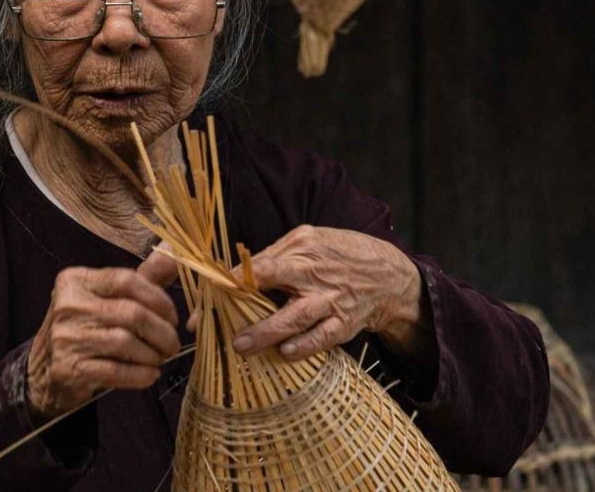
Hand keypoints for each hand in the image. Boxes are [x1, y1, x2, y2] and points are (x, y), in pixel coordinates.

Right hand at [26, 248, 179, 419]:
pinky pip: (116, 371)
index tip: (173, 316)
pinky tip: (150, 374)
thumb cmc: (86, 326)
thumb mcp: (108, 296)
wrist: (45, 368)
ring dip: (153, 354)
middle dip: (162, 332)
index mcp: (76, 280)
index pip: (126, 280)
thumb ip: (144, 276)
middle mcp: (68, 305)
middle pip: (131, 314)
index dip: (159, 298)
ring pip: (126, 342)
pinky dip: (140, 375)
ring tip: (161, 358)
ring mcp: (66, 338)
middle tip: (172, 344)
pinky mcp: (68, 368)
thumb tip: (173, 249)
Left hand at [207, 225, 422, 361]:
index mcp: (301, 248)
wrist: (388, 275)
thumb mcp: (310, 241)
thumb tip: (238, 273)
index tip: (205, 298)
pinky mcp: (345, 323)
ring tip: (243, 346)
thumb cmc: (340, 256)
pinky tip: (285, 353)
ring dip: (267, 333)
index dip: (229, 282)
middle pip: (273, 286)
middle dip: (242, 308)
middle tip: (214, 326)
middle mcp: (314, 272)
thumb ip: (277, 256)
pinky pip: (322, 338)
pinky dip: (304, 346)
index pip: (259, 264)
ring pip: (296, 317)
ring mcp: (331, 299)